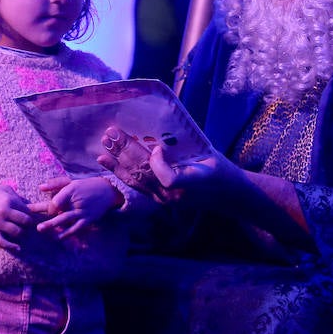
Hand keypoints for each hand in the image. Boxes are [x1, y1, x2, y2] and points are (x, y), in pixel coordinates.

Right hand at [0, 185, 34, 251]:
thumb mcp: (4, 189)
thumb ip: (17, 196)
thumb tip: (29, 205)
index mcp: (8, 200)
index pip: (27, 209)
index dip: (31, 213)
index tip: (31, 215)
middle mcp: (4, 211)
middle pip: (24, 221)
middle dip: (28, 223)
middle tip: (28, 224)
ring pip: (16, 232)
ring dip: (21, 233)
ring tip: (22, 232)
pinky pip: (1, 242)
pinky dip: (10, 246)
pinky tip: (18, 248)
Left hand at [34, 176, 119, 237]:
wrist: (108, 191)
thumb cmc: (86, 186)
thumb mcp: (71, 182)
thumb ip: (55, 184)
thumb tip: (40, 187)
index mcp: (69, 191)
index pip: (54, 200)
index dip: (45, 207)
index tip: (40, 212)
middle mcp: (74, 201)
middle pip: (56, 208)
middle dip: (43, 214)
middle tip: (33, 222)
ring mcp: (81, 211)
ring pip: (64, 219)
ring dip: (52, 224)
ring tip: (40, 229)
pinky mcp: (88, 220)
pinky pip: (76, 228)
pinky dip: (67, 233)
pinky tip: (58, 237)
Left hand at [97, 126, 237, 204]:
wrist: (227, 194)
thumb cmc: (219, 170)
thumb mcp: (209, 156)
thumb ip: (185, 150)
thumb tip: (158, 144)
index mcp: (189, 183)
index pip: (168, 179)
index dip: (158, 162)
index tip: (158, 147)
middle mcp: (173, 196)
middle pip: (145, 174)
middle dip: (126, 152)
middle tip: (112, 134)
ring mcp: (164, 200)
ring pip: (136, 180)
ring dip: (118, 161)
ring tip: (105, 145)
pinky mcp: (158, 200)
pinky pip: (136, 186)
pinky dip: (120, 172)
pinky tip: (107, 162)